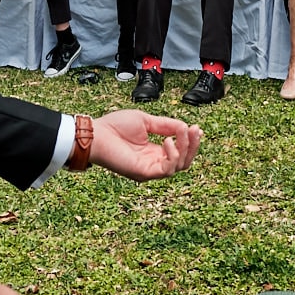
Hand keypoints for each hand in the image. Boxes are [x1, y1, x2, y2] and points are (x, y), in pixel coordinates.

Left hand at [88, 109, 202, 181]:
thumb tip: (185, 126)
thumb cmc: (114, 127)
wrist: (97, 133)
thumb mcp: (146, 121)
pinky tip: (168, 142)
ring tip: (178, 134)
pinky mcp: (144, 173)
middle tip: (196, 130)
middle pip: (184, 161)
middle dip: (193, 145)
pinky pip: (167, 170)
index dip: (191, 141)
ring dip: (185, 149)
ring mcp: (150, 169)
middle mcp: (154, 162)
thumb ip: (166, 125)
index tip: (197, 128)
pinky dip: (173, 155)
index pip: (180, 151)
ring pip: (179, 166)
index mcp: (154, 151)